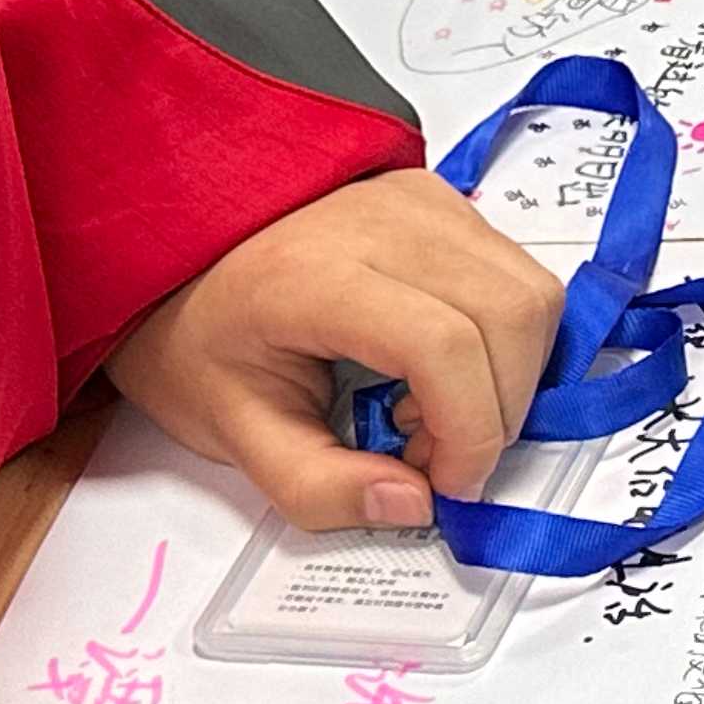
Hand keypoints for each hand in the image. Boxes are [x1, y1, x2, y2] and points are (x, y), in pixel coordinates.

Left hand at [110, 172, 564, 531]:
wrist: (171, 250)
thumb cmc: (199, 337)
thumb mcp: (233, 432)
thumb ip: (318, 487)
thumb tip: (415, 503)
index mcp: (312, 277)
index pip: (443, 345)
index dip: (469, 429)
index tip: (446, 483)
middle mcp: (379, 222)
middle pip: (511, 314)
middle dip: (500, 409)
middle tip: (438, 452)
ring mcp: (420, 201)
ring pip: (532, 294)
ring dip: (512, 374)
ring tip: (438, 407)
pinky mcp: (442, 199)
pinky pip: (517, 275)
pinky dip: (506, 340)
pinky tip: (442, 365)